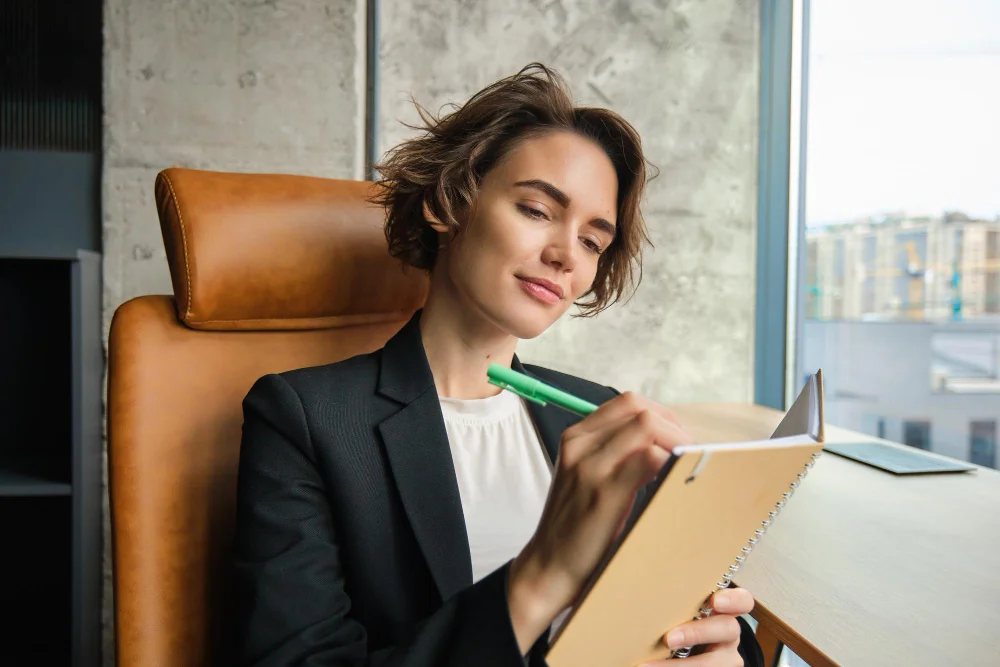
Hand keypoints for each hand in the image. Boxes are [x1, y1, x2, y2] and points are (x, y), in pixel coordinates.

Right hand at [506, 392, 693, 651]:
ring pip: (647, 426)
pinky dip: (671, 463)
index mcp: (575, 437)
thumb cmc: (576, 525)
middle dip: (674, 426)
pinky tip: (674, 482)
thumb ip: (613, 453)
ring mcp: (590, 467)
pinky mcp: (605, 493)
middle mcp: (579, 445)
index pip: (628, 403)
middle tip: (689, 452)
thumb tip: (663, 442)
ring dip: (677, 442)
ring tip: (684, 466)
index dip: (662, 414)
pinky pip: (649, 458)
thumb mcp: (586, 477)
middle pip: (640, 410)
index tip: (677, 438)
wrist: (549, 567)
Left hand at [646, 588, 754, 664]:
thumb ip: (672, 603)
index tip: (715, 602)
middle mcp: (728, 635)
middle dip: (697, 633)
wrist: (676, 649)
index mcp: (722, 611)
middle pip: (728, 629)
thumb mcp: (678, 612)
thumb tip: (637, 590)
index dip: (733, 600)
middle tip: (668, 639)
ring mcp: (725, 658)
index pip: (742, 601)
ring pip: (715, 662)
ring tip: (648, 666)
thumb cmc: (673, 622)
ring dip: (683, 665)